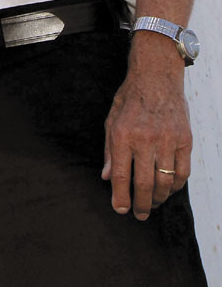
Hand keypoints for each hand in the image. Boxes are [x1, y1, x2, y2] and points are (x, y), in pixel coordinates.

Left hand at [102, 55, 190, 220]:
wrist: (156, 75)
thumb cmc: (131, 98)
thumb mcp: (112, 119)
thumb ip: (109, 150)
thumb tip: (106, 177)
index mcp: (123, 134)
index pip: (121, 175)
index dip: (120, 197)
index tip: (120, 209)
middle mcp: (145, 139)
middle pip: (144, 183)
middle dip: (141, 204)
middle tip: (139, 214)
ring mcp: (167, 140)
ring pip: (165, 181)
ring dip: (159, 198)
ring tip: (153, 203)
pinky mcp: (185, 139)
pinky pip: (182, 172)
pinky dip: (176, 185)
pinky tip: (169, 188)